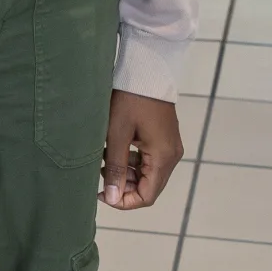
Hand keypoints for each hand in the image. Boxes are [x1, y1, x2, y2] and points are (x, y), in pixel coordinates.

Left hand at [102, 90, 183, 209]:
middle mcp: (171, 155)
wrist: (145, 69)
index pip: (147, 196)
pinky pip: (149, 159)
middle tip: (100, 176)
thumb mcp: (117, 134)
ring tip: (103, 161)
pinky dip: (132, 160)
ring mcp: (169, 146)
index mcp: (163, 158)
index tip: (102, 194)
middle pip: (149, 186)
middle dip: (124, 186)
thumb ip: (116, 168)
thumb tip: (112, 198)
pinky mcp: (164, 137)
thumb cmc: (129, 99)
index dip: (124, 201)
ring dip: (126, 173)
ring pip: (147, 173)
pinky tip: (114, 150)